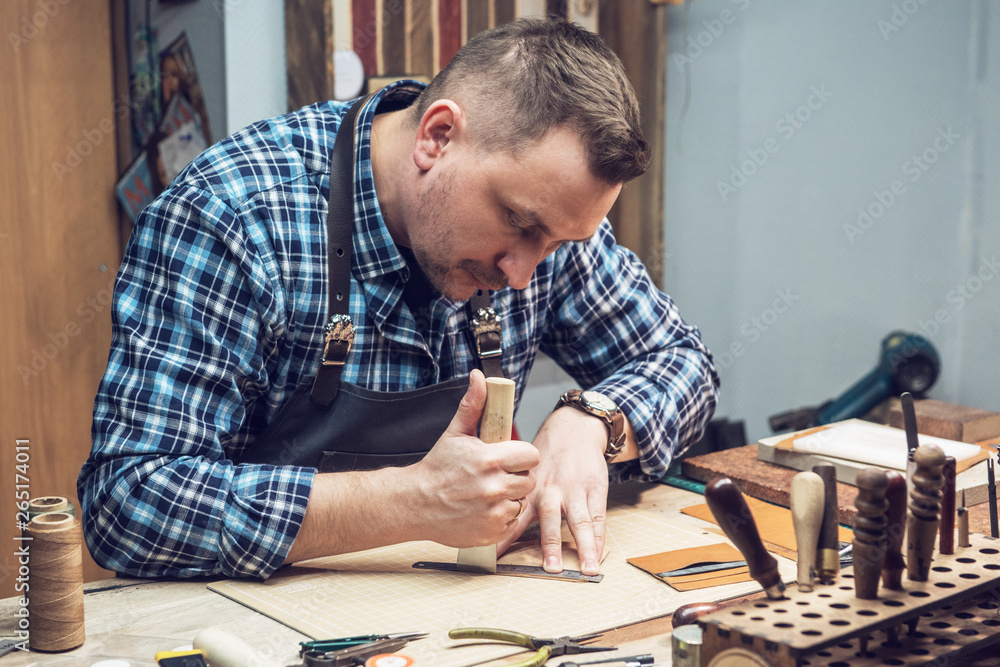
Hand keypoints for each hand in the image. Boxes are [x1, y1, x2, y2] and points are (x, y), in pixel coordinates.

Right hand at [407, 370, 538, 547]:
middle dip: (516, 476)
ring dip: (509, 498)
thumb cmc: (436, 468)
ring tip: (487, 493)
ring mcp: (494, 513)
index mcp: (490, 460)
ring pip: (521, 502)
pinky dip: (502, 518)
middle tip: (496, 476)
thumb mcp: (455, 432)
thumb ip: (473, 405)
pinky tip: (484, 510)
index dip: (522, 456)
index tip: (510, 458)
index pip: (531, 455)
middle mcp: (495, 487)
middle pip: (529, 480)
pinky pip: (511, 523)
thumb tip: (480, 377)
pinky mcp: (491, 533)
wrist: (414, 503)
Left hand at [497, 407, 609, 575]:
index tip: (498, 560)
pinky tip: (600, 554)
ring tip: (586, 569)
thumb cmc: (546, 455)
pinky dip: (600, 537)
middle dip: (551, 546)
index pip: (516, 518)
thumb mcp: (523, 470)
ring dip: (583, 546)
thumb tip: (485, 518)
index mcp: (531, 490)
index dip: (506, 538)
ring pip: (580, 522)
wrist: (573, 428)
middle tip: (551, 569)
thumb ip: (512, 497)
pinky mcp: (595, 489)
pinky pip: (598, 516)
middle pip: (551, 521)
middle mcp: (552, 492)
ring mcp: (575, 491)